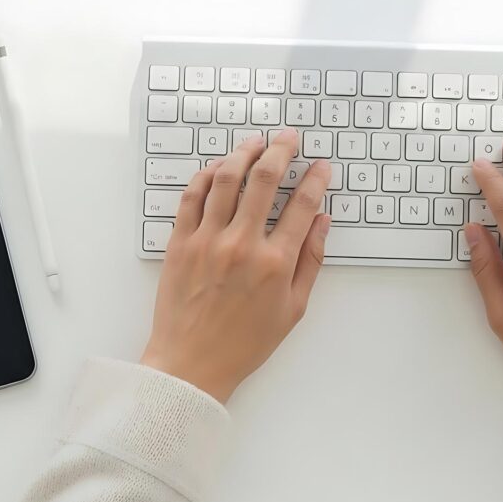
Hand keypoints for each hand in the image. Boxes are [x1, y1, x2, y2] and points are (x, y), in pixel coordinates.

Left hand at [141, 130, 331, 403]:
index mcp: (275, 263)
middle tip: (288, 137)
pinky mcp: (180, 243)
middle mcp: (242, 245)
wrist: (191, 364)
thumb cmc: (244, 343)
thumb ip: (311, 261)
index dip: (315, 179)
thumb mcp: (293, 309)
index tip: (320, 166)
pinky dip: (206, 175)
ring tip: (254, 142)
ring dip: (243, 153)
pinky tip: (218, 167)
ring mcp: (207, 240)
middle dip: (280, 150)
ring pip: (226, 179)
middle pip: (264, 179)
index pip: (302, 205)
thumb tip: (322, 221)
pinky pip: (192, 196)